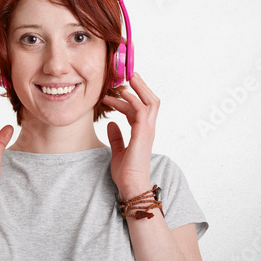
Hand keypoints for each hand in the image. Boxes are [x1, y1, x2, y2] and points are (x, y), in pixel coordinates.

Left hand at [101, 72, 159, 198]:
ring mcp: (147, 131)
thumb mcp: (117, 151)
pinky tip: (123, 94)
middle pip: (150, 101)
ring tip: (129, 77)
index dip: (128, 99)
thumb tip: (110, 124)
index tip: (114, 92)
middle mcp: (147, 129)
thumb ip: (115, 137)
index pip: (138, 109)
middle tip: (130, 74)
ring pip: (150, 102)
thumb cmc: (126, 172)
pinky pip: (142, 111)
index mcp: (142, 133)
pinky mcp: (143, 134)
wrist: (131, 186)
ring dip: (140, 88)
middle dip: (141, 87)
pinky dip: (134, 100)